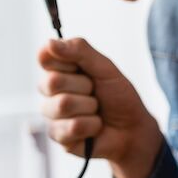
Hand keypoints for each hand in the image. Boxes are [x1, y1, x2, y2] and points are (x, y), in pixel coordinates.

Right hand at [38, 38, 162, 177]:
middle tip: (96, 92)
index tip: (83, 68)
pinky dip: (92, 125)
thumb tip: (50, 42)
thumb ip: (80, 50)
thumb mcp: (105, 68)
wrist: (133, 128)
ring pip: (63, 104)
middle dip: (85, 86)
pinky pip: (72, 127)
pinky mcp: (58, 136)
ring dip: (90, 107)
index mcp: (59, 70)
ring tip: (97, 111)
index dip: (67, 62)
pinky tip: (95, 127)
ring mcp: (52, 114)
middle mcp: (50, 91)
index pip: (45, 57)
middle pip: (52, 81)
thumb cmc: (119, 96)